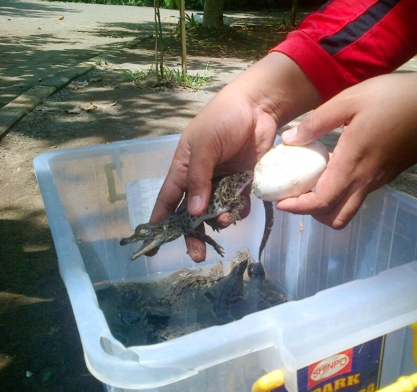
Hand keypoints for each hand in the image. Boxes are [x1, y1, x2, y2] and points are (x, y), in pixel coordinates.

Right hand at [149, 53, 319, 260]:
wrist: (258, 107)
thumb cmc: (223, 119)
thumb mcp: (205, 146)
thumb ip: (199, 178)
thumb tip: (194, 213)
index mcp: (184, 169)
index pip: (168, 201)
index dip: (160, 223)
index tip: (154, 248)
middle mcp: (201, 179)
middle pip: (193, 214)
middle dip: (193, 235)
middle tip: (196, 256)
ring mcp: (223, 182)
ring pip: (216, 212)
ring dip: (219, 221)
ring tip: (227, 220)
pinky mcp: (243, 182)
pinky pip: (238, 204)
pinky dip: (239, 211)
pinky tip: (240, 210)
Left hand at [277, 61, 416, 228]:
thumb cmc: (396, 99)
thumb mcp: (350, 100)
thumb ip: (318, 121)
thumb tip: (290, 140)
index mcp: (352, 165)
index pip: (320, 202)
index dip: (298, 208)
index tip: (281, 203)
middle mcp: (365, 181)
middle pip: (335, 218)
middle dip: (311, 214)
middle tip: (296, 195)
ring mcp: (379, 181)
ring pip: (349, 209)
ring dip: (328, 206)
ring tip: (313, 183)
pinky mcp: (388, 176)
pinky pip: (360, 196)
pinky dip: (343, 194)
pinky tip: (336, 169)